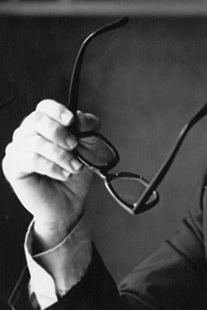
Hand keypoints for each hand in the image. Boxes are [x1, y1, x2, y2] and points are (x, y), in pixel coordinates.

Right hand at [2, 99, 98, 249]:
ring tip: (74, 167)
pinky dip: (51, 166)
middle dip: (59, 133)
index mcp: (46, 124)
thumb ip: (88, 129)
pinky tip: (63, 174)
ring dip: (60, 155)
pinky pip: (30, 159)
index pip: (45, 106)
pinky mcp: (12, 165)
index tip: (71, 120)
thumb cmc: (76, 173)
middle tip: (74, 146)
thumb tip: (80, 116)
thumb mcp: (91, 147)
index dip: (57, 110)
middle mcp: (28, 133)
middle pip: (37, 119)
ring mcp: (18, 148)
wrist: (69, 202)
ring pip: (35, 141)